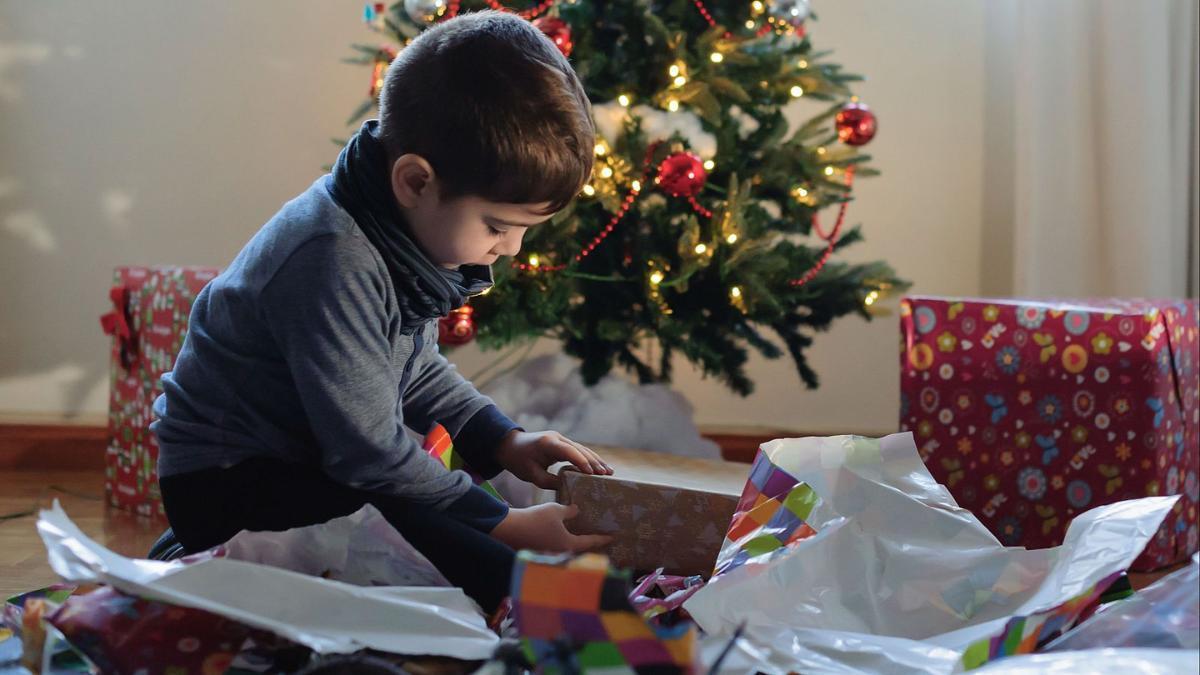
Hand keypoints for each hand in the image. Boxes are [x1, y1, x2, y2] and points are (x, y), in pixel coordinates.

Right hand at [491, 503, 611, 552]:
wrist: (509, 529)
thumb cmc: (536, 519)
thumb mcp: (556, 511)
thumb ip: (569, 511)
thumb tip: (577, 510)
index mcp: (569, 544)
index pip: (590, 542)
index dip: (602, 539)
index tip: (612, 537)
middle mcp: (561, 554)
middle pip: (580, 552)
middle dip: (590, 546)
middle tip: (599, 540)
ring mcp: (550, 556)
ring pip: (568, 552)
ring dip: (576, 546)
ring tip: (582, 538)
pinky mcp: (540, 554)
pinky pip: (556, 550)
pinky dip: (562, 544)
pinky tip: (562, 537)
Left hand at [495, 430, 612, 489]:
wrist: (509, 445)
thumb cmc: (518, 460)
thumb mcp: (530, 474)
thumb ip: (549, 481)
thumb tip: (567, 488)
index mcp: (548, 443)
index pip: (568, 451)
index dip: (581, 461)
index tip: (592, 473)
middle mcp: (557, 438)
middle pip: (580, 449)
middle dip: (594, 462)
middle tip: (607, 474)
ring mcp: (561, 439)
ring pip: (582, 449)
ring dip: (596, 460)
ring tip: (609, 472)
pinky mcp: (563, 444)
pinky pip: (579, 451)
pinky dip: (589, 459)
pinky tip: (599, 468)